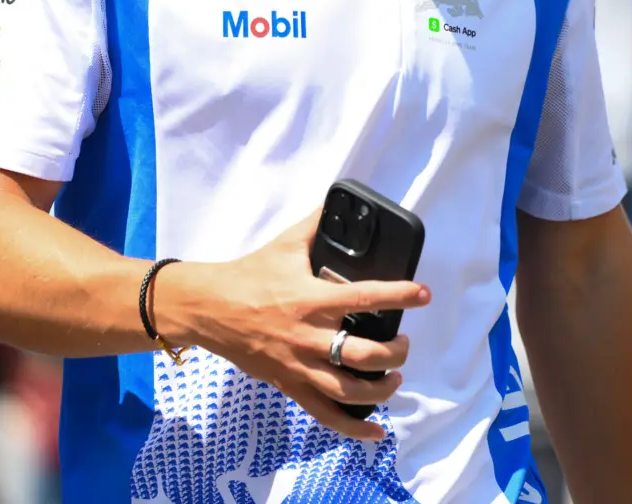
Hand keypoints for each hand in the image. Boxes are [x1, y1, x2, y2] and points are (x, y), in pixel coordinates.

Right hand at [166, 212, 431, 440]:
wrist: (209, 307)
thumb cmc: (249, 274)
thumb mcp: (286, 244)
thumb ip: (317, 225)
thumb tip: (337, 201)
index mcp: (312, 299)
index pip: (365, 298)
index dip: (400, 296)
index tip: (423, 295)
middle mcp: (309, 336)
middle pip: (364, 355)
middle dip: (395, 353)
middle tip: (404, 343)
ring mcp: (299, 365)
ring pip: (347, 390)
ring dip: (380, 388)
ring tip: (394, 377)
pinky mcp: (288, 384)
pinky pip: (323, 414)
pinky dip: (351, 427)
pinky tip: (376, 430)